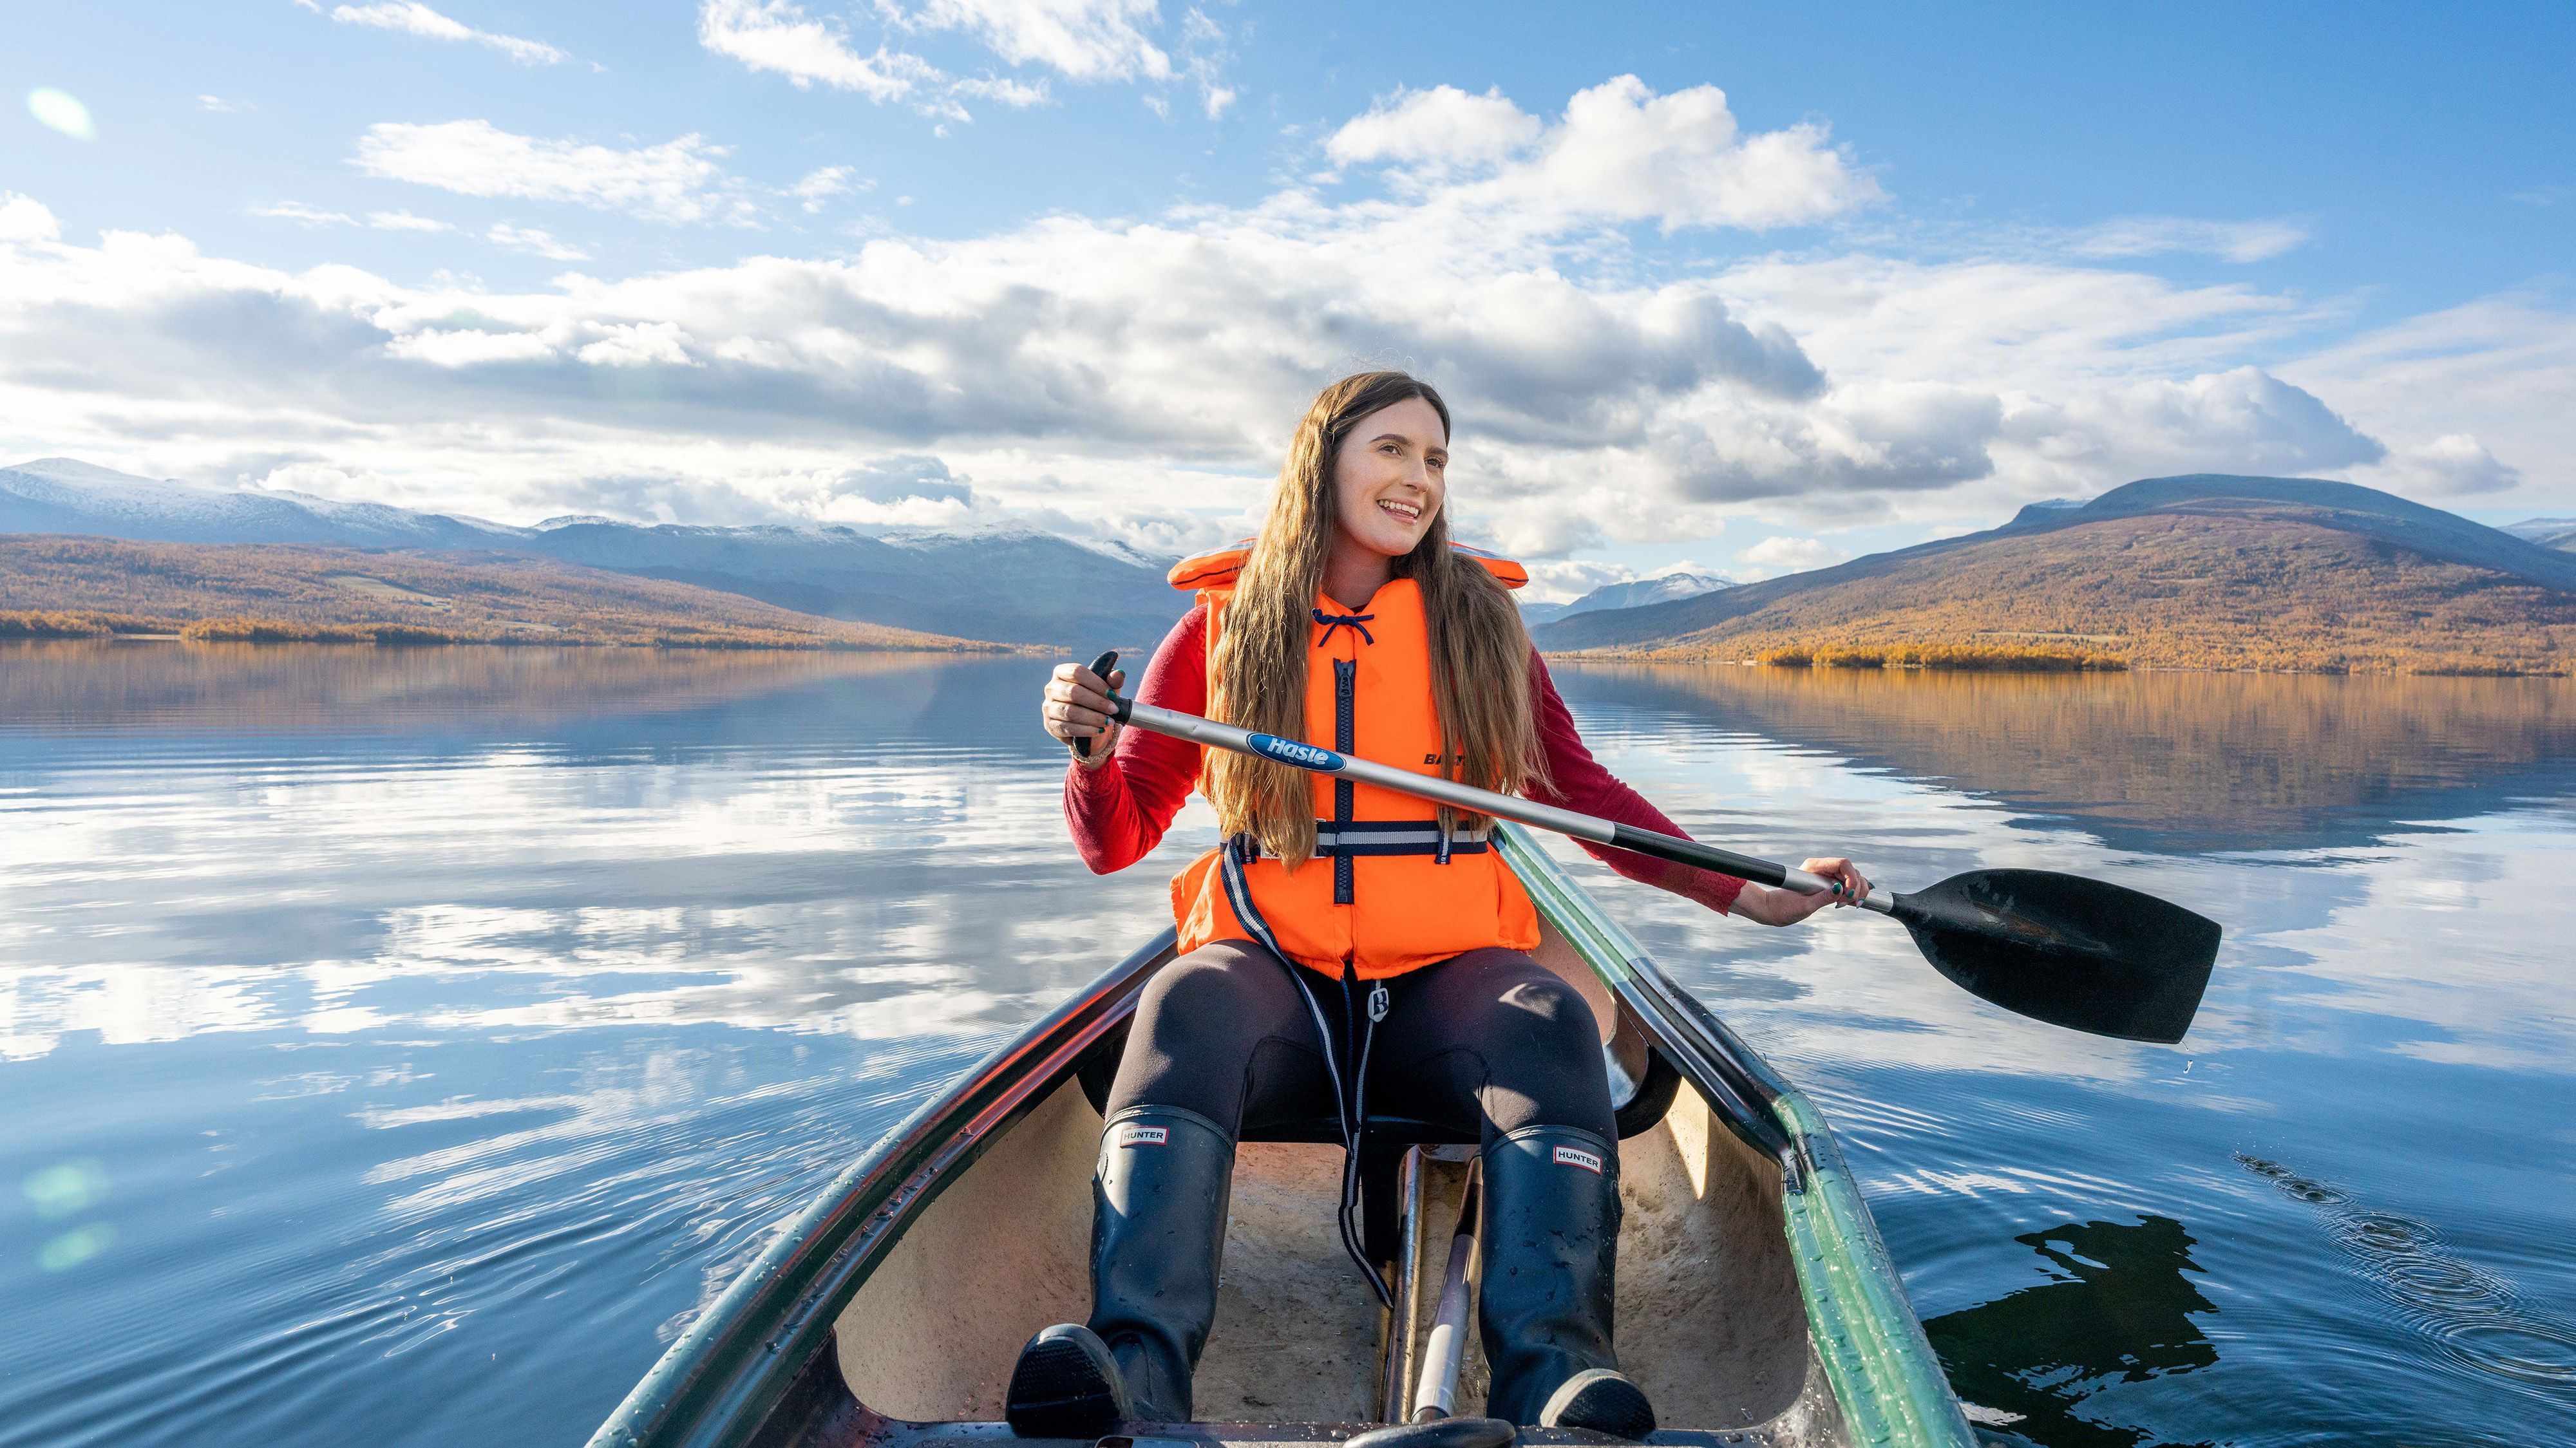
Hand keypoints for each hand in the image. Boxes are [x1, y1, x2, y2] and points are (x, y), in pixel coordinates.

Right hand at [1042, 660, 1125, 766]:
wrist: (1087, 723)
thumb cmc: (1096, 699)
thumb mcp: (1106, 689)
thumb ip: (1113, 681)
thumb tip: (1119, 674)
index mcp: (1062, 672)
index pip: (1077, 672)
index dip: (1096, 683)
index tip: (1112, 694)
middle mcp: (1051, 688)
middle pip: (1074, 692)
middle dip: (1097, 702)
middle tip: (1113, 710)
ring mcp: (1048, 707)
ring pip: (1070, 712)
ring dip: (1093, 718)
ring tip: (1109, 722)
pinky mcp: (1050, 725)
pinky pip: (1067, 728)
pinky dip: (1086, 730)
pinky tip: (1099, 730)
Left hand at [1736, 856, 1870, 925]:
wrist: (1774, 909)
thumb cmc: (1784, 907)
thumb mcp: (1804, 906)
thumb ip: (1823, 898)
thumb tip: (1841, 891)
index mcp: (1814, 867)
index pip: (1843, 863)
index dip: (1852, 877)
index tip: (1849, 894)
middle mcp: (1822, 869)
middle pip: (1852, 870)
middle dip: (1857, 887)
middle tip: (1849, 903)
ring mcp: (1827, 876)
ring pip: (1853, 878)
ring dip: (1857, 891)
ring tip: (1847, 904)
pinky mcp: (1829, 886)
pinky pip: (1848, 886)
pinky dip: (1853, 894)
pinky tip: (1849, 903)